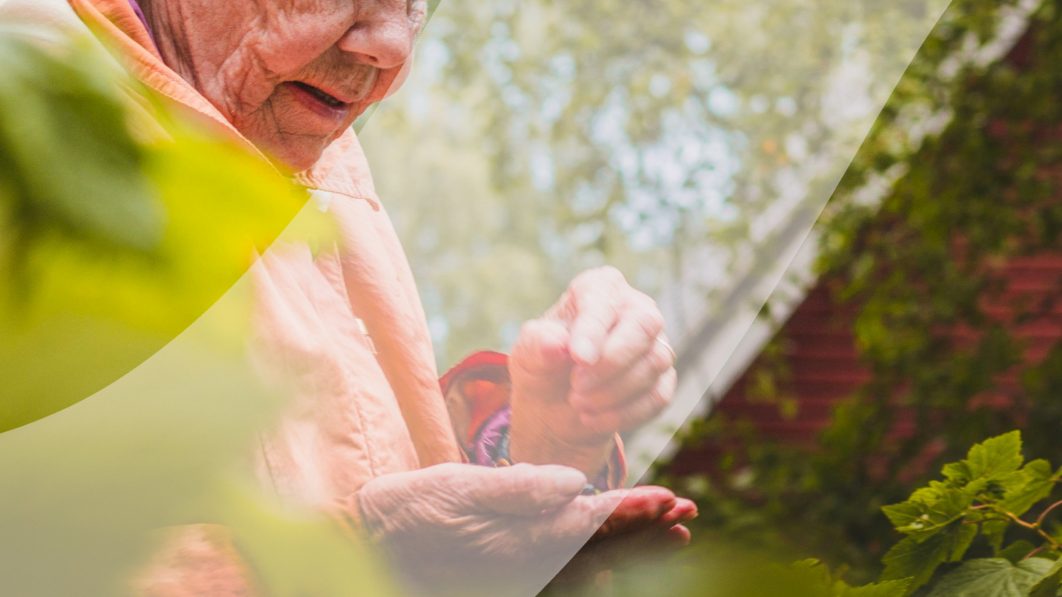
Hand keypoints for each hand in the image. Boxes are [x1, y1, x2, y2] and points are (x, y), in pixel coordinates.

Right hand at [354, 463, 692, 590]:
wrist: (374, 543)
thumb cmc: (415, 507)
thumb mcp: (462, 486)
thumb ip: (520, 486)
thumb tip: (575, 482)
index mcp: (526, 540)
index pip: (595, 521)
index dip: (636, 508)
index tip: (670, 497)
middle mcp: (532, 565)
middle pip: (605, 547)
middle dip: (648, 529)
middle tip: (688, 512)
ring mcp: (523, 577)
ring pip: (593, 563)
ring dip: (634, 547)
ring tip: (673, 534)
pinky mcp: (511, 579)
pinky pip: (566, 577)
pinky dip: (596, 567)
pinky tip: (613, 563)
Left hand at [509, 267, 675, 475]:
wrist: (555, 406)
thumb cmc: (544, 364)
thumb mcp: (528, 354)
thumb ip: (538, 344)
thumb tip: (555, 344)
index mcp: (600, 288)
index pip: (605, 299)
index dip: (594, 329)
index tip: (577, 358)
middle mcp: (635, 309)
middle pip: (644, 325)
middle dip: (611, 361)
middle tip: (576, 387)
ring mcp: (655, 344)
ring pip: (654, 362)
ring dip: (613, 392)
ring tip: (577, 403)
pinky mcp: (663, 380)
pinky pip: (658, 396)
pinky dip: (624, 414)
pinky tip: (592, 419)